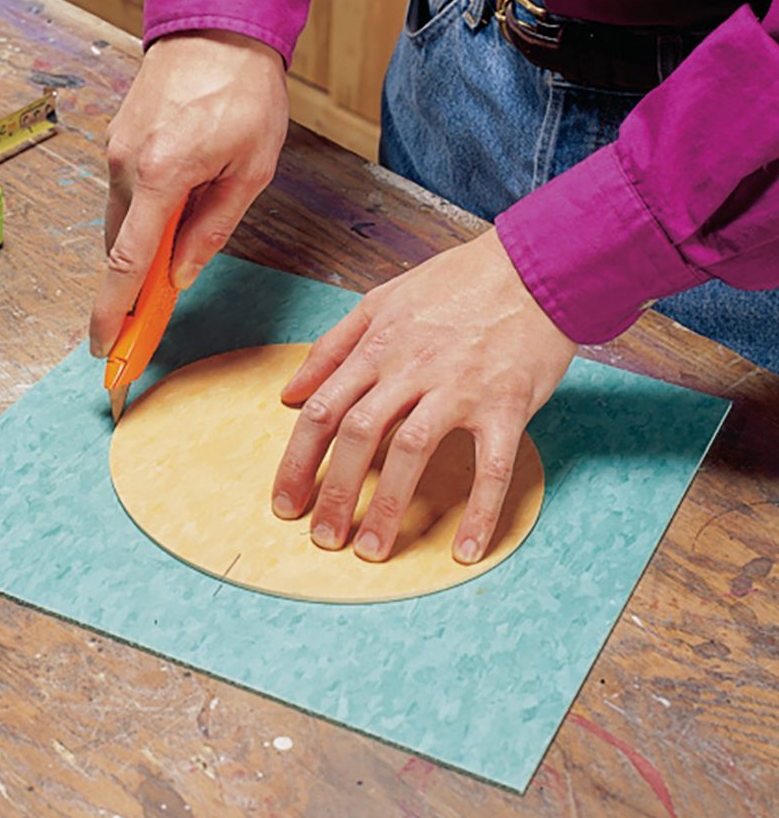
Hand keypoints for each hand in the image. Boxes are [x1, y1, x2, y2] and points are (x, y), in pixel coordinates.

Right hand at [90, 30, 288, 356]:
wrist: (217, 25)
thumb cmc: (244, 92)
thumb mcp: (250, 169)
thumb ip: (213, 227)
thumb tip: (181, 273)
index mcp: (161, 174)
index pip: (127, 261)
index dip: (113, 310)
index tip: (105, 346)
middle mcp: (125, 163)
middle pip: (119, 246)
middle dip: (133, 283)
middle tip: (153, 312)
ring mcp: (115, 148)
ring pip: (121, 219)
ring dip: (143, 242)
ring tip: (180, 244)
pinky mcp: (117, 137)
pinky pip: (124, 191)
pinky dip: (142, 212)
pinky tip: (174, 206)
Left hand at [272, 228, 576, 562]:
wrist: (533, 266)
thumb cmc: (456, 283)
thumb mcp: (381, 300)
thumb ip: (333, 346)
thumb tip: (289, 393)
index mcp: (378, 346)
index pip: (323, 410)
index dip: (297, 461)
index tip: (285, 501)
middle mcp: (411, 368)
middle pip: (357, 435)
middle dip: (333, 492)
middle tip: (322, 537)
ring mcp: (459, 388)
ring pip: (411, 452)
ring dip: (389, 506)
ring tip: (372, 551)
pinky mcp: (507, 405)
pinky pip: (491, 467)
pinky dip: (480, 512)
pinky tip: (466, 550)